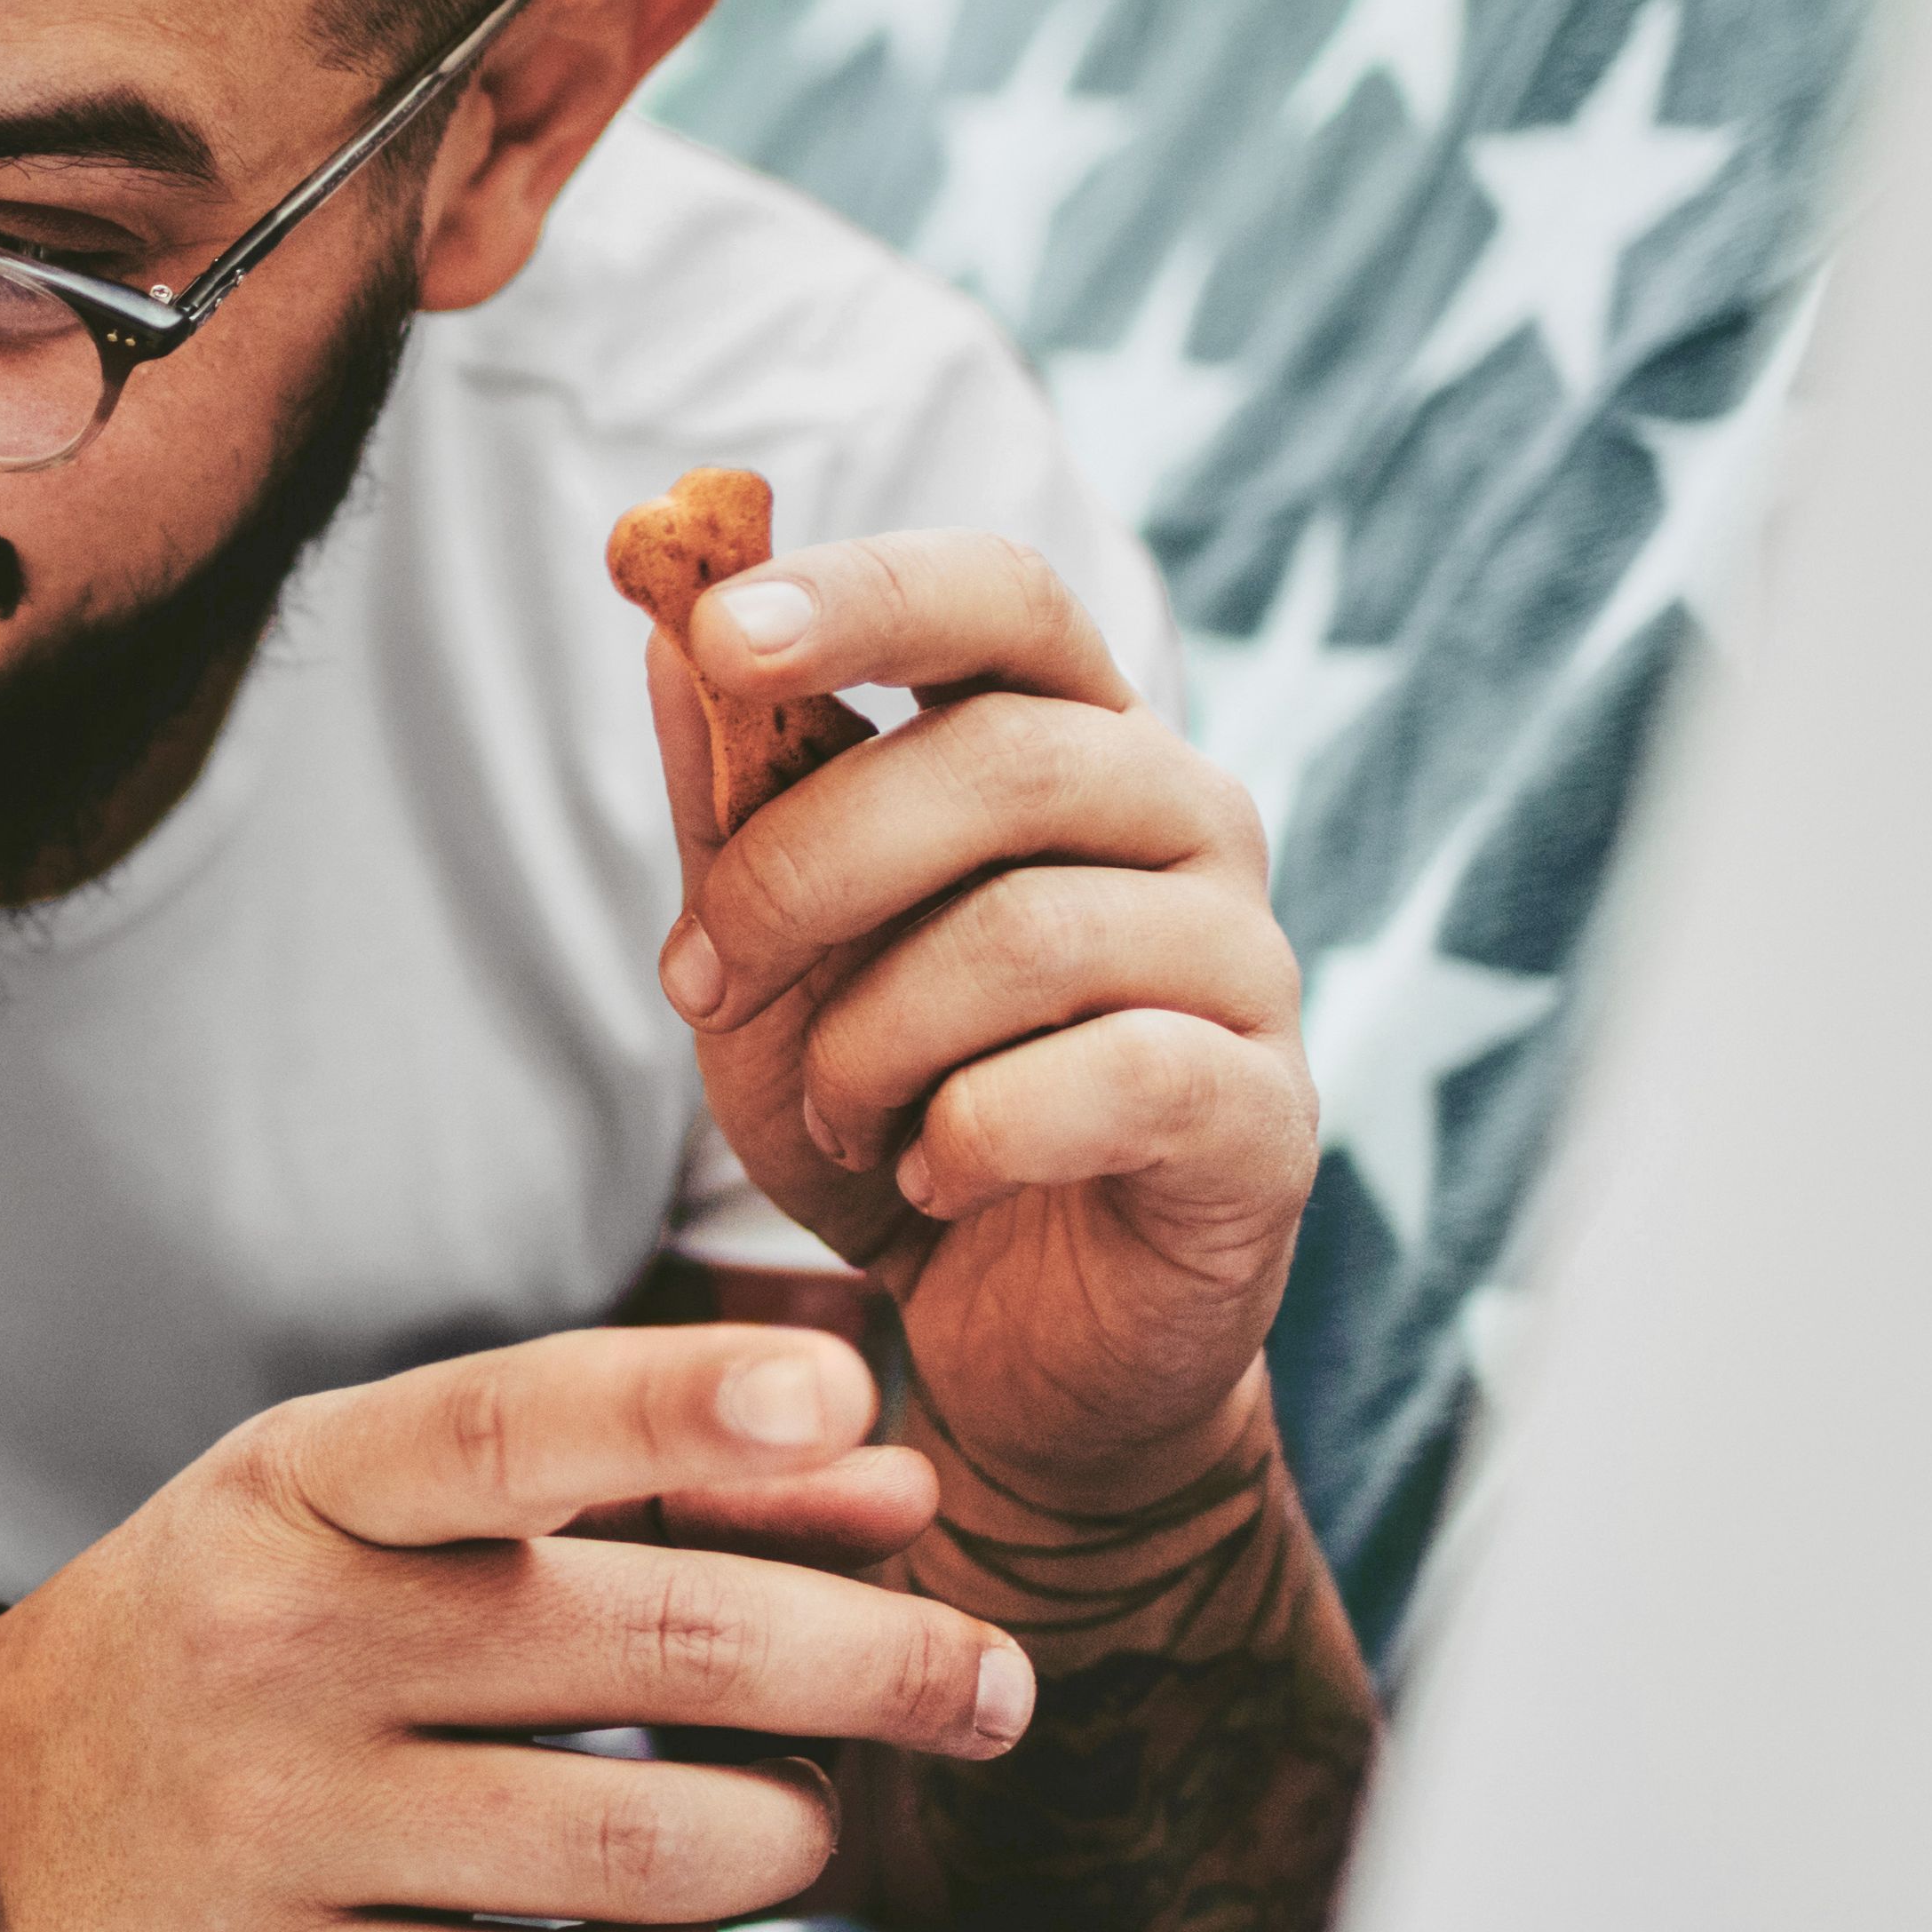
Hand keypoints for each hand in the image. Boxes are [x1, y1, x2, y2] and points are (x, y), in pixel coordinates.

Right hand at [0, 1329, 1041, 1931]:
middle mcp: (281, 1655)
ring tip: (786, 1819)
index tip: (842, 1394)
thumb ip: (622, 1484)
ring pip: (651, 1854)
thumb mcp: (366, 1515)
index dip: (680, 1403)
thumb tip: (885, 1487)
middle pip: (655, 1655)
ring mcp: (279, 1845)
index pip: (504, 1421)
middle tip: (983, 1685)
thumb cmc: (229, 1648)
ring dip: (783, 1839)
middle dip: (877, 1669)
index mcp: (299, 1494)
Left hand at [643, 531, 1314, 1512]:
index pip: (1000, 596)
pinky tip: (935, 1178)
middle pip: (1000, 756)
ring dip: (875, 1035)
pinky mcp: (1267, 1114)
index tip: (714, 628)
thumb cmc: (897, 1111)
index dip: (863, 593)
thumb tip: (663, 623)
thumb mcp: (772, 961)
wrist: (1014, 1338)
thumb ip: (734, 801)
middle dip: (803, 870)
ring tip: (839, 1114)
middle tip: (700, 980)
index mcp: (1071, 739)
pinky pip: (1111, 1078)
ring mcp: (1246, 963)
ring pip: (1035, 929)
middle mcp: (1186, 818)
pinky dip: (974, 1135)